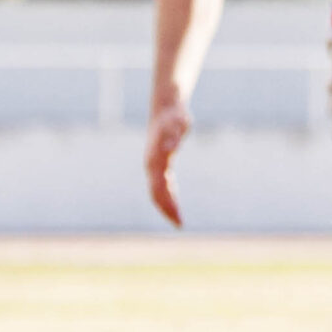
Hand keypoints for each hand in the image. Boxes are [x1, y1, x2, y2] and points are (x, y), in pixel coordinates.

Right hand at [145, 98, 190, 225]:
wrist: (165, 107)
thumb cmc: (174, 115)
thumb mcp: (178, 123)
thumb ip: (174, 135)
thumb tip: (170, 150)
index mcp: (154, 159)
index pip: (159, 189)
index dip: (167, 204)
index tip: (178, 217)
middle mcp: (152, 164)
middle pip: (156, 193)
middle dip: (166, 209)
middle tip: (179, 224)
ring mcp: (154, 164)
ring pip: (157, 190)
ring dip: (166, 205)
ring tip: (177, 220)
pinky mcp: (160, 162)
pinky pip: (161, 184)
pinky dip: (168, 195)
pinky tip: (175, 203)